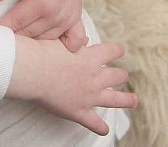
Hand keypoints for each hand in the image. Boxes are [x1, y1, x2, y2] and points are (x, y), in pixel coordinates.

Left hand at [0, 0, 85, 50]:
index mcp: (42, 1)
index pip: (16, 22)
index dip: (1, 27)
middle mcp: (57, 14)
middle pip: (29, 34)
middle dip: (14, 35)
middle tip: (0, 37)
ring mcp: (68, 19)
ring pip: (44, 40)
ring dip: (31, 40)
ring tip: (18, 38)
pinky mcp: (76, 19)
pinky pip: (72, 42)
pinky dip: (61, 45)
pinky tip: (49, 45)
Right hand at [6, 37, 138, 135]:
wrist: (34, 70)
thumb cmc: (42, 50)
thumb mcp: (60, 37)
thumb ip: (74, 38)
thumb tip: (85, 38)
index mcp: (91, 57)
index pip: (112, 51)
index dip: (117, 50)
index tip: (120, 50)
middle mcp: (95, 77)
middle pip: (117, 76)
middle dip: (120, 75)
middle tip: (122, 75)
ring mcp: (90, 96)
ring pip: (115, 100)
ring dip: (126, 100)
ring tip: (134, 100)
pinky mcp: (79, 111)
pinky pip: (94, 123)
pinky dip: (100, 127)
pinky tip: (105, 130)